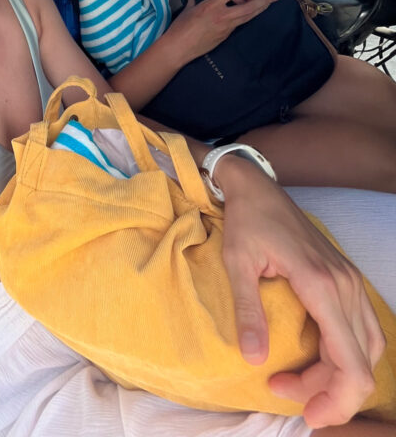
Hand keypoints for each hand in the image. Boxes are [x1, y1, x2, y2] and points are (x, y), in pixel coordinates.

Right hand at [173, 0, 280, 59]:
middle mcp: (223, 16)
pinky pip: (241, 22)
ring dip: (261, 8)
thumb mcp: (191, 6)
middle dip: (265, 0)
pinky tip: (253, 12)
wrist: (180, 47)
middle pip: (249, 7)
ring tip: (271, 2)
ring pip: (249, 16)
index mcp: (212, 5)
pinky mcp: (227, 35)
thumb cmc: (181, 26)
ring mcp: (227, 27)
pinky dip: (249, 15)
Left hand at [217, 157, 384, 426]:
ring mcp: (350, 282)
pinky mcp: (346, 279)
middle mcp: (345, 287)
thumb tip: (253, 359)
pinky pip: (360, 329)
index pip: (351, 363)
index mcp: (321, 286)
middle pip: (359, 364)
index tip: (307, 414)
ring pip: (364, 349)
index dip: (337, 401)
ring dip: (335, 375)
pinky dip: (343, 353)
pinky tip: (312, 358)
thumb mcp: (237, 264)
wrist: (258, 187)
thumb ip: (248, 311)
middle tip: (285, 394)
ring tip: (292, 380)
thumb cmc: (246, 221)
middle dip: (329, 393)